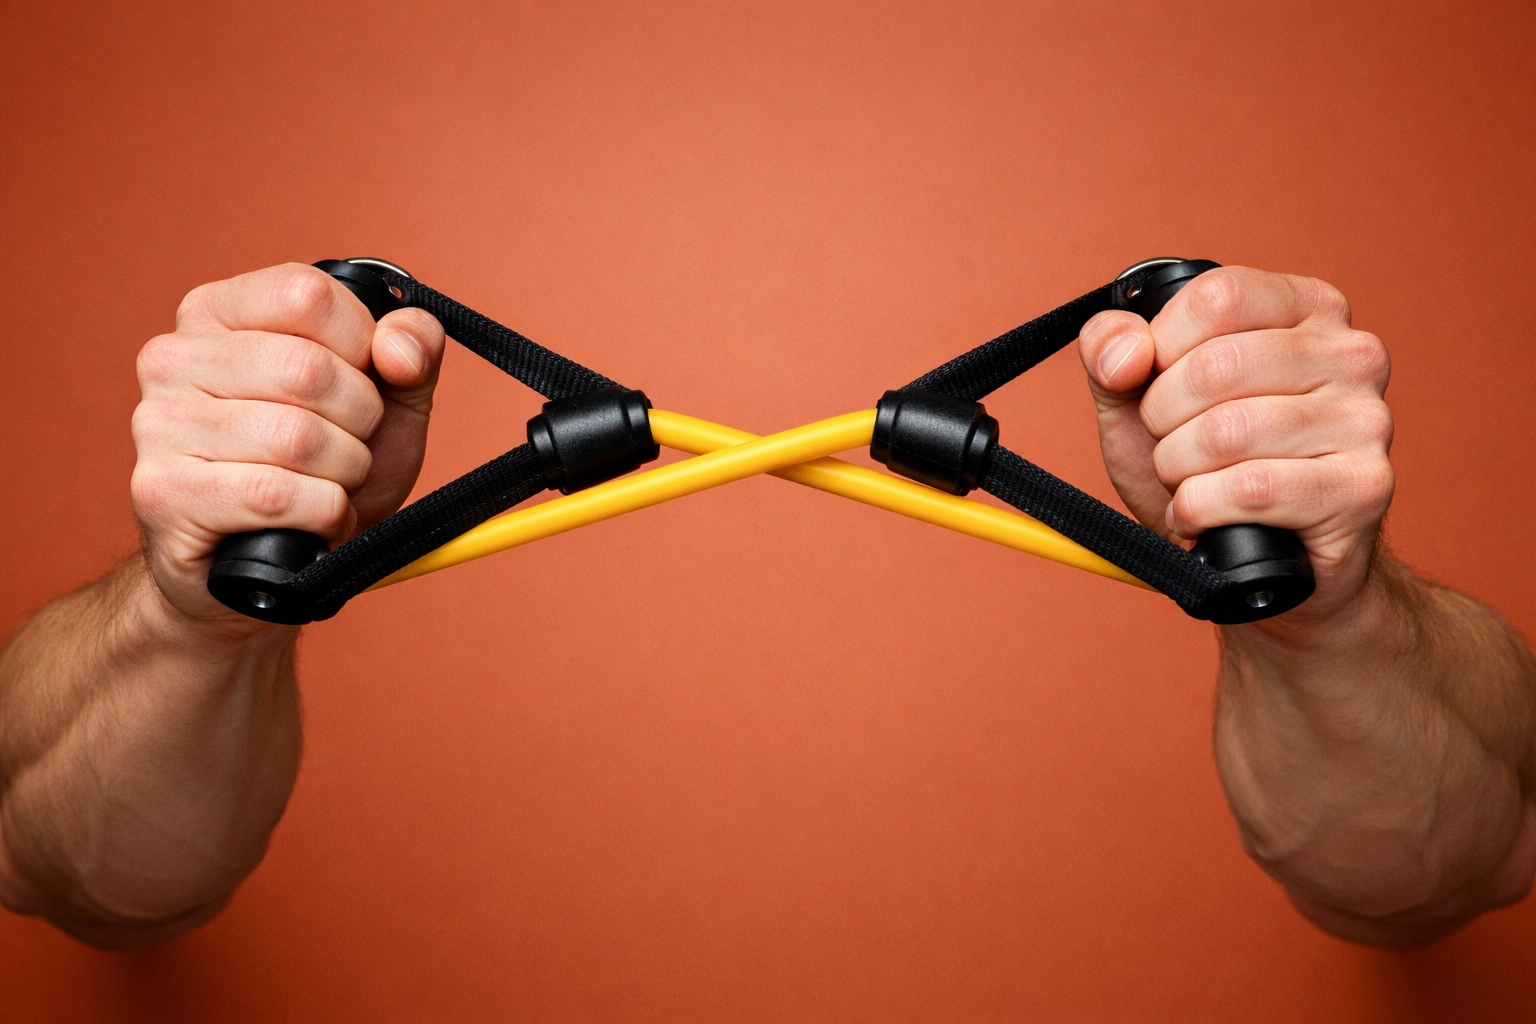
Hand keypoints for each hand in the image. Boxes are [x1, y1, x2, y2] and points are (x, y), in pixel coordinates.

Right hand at [132, 263, 445, 627]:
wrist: (269, 568)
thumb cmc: (323, 472)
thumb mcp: (388, 403)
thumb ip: (413, 350)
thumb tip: (400, 347)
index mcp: (219, 312)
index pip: (309, 294)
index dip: (362, 346)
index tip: (362, 380)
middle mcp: (175, 357)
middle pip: (309, 369)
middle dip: (358, 422)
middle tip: (345, 448)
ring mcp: (160, 423)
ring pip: (297, 437)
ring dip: (341, 475)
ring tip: (324, 486)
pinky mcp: (162, 490)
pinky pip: (277, 496)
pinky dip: (321, 515)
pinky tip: (308, 520)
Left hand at [1077, 266, 1393, 625]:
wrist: (1259, 566)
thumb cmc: (1202, 468)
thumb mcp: (1136, 400)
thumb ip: (1110, 351)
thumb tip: (1125, 350)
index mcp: (1304, 308)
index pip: (1215, 297)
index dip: (1160, 348)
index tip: (1158, 383)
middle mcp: (1350, 353)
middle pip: (1215, 366)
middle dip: (1163, 420)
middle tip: (1175, 447)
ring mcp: (1366, 420)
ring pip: (1227, 432)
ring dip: (1180, 471)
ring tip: (1192, 483)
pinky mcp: (1364, 487)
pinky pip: (1250, 490)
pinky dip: (1199, 510)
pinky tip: (1205, 517)